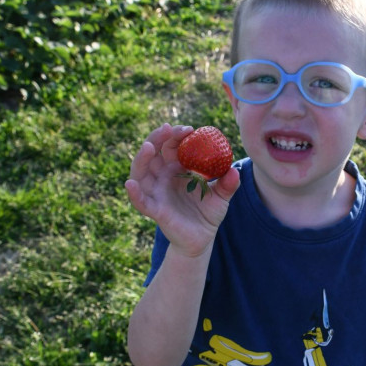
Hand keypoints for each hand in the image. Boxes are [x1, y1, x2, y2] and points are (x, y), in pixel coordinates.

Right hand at [124, 123, 239, 256]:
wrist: (203, 237)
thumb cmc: (209, 212)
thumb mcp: (221, 196)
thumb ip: (228, 184)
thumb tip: (235, 171)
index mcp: (176, 168)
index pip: (171, 145)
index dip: (176, 135)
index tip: (189, 129)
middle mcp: (162, 176)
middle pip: (153, 152)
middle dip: (157, 138)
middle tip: (167, 128)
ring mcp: (156, 192)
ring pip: (141, 172)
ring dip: (141, 158)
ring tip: (148, 146)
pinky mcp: (155, 209)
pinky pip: (141, 201)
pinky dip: (134, 193)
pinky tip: (131, 184)